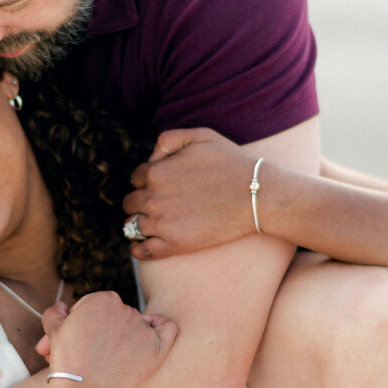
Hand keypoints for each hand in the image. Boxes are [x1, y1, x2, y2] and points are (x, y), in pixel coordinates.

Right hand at [36, 291, 176, 387]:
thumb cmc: (68, 362)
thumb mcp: (53, 330)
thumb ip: (56, 313)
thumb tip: (61, 309)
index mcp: (102, 299)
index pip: (92, 308)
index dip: (80, 324)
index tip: (72, 341)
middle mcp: (126, 309)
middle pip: (111, 319)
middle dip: (95, 335)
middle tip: (82, 356)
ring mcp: (143, 328)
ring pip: (133, 326)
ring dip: (118, 340)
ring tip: (100, 363)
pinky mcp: (157, 347)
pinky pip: (167, 328)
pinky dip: (159, 328)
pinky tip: (149, 334)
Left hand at [123, 128, 258, 258]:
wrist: (256, 195)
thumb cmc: (231, 163)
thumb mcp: (199, 136)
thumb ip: (168, 140)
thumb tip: (150, 157)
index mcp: (156, 171)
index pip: (136, 177)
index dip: (147, 179)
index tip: (160, 185)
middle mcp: (154, 198)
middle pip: (130, 202)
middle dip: (140, 201)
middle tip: (157, 204)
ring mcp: (162, 223)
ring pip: (132, 226)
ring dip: (139, 223)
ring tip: (153, 223)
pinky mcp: (174, 245)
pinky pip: (143, 251)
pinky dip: (138, 250)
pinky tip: (142, 246)